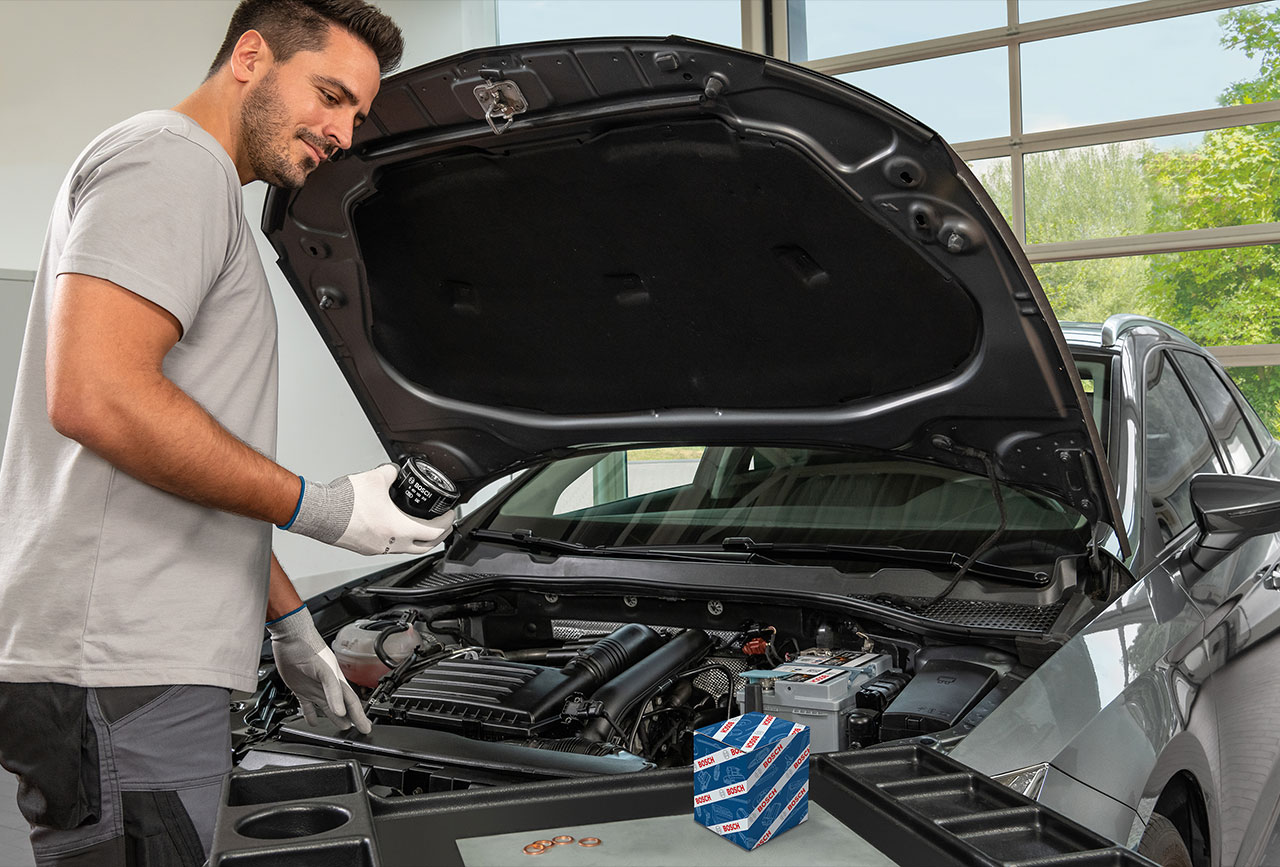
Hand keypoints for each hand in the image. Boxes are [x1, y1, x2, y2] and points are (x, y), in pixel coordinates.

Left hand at [267, 606, 371, 733]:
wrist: (291, 639)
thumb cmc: (310, 648)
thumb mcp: (324, 670)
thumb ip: (332, 691)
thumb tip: (340, 712)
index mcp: (337, 681)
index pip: (351, 703)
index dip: (359, 716)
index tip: (366, 728)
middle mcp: (327, 686)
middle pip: (342, 707)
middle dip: (351, 718)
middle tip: (358, 730)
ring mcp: (314, 687)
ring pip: (327, 707)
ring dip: (334, 718)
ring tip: (341, 727)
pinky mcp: (301, 688)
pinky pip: (307, 705)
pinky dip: (310, 714)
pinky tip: (312, 721)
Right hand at [281, 464, 455, 554]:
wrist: (319, 513)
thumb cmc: (345, 502)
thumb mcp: (376, 478)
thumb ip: (391, 473)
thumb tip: (395, 471)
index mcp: (400, 529)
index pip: (434, 533)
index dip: (446, 523)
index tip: (449, 516)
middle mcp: (391, 544)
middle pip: (424, 548)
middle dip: (436, 537)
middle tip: (440, 527)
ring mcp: (377, 549)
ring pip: (405, 550)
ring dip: (415, 540)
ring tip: (418, 528)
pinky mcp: (364, 549)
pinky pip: (388, 548)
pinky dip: (396, 540)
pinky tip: (391, 529)